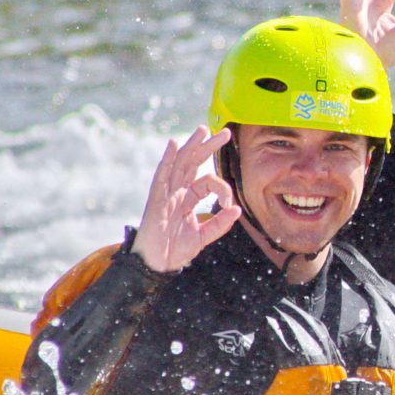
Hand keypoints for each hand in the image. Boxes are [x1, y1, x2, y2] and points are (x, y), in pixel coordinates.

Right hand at [132, 126, 241, 271]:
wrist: (157, 264)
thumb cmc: (175, 250)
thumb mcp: (203, 236)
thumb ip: (220, 223)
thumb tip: (237, 209)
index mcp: (189, 198)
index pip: (209, 182)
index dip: (223, 188)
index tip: (230, 203)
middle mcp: (178, 191)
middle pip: (194, 163)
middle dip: (208, 146)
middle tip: (223, 132)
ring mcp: (167, 193)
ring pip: (180, 163)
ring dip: (191, 145)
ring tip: (202, 130)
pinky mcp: (157, 199)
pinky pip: (162, 175)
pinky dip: (168, 159)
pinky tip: (173, 144)